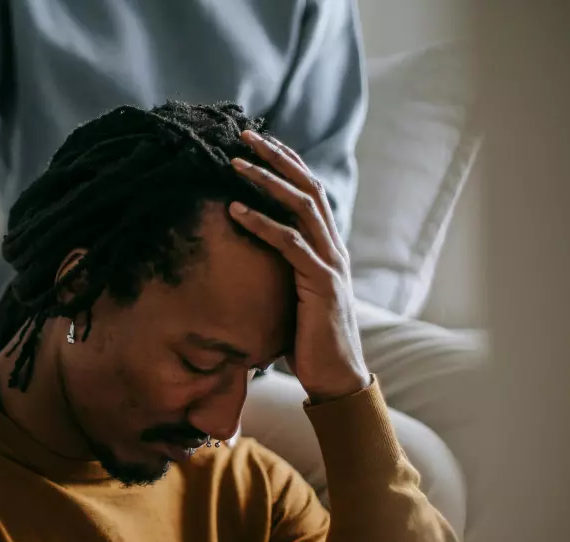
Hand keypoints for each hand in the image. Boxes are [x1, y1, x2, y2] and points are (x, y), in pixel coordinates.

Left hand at [227, 130, 370, 401]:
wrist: (336, 377)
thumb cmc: (308, 340)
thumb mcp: (293, 295)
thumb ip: (281, 270)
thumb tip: (249, 257)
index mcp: (328, 246)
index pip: (309, 191)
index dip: (286, 162)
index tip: (258, 141)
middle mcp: (333, 246)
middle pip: (307, 186)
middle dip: (275, 157)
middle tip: (243, 135)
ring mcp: (330, 262)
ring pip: (300, 207)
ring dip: (265, 181)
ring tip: (233, 165)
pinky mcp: (321, 283)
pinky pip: (290, 244)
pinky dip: (261, 224)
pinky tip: (234, 211)